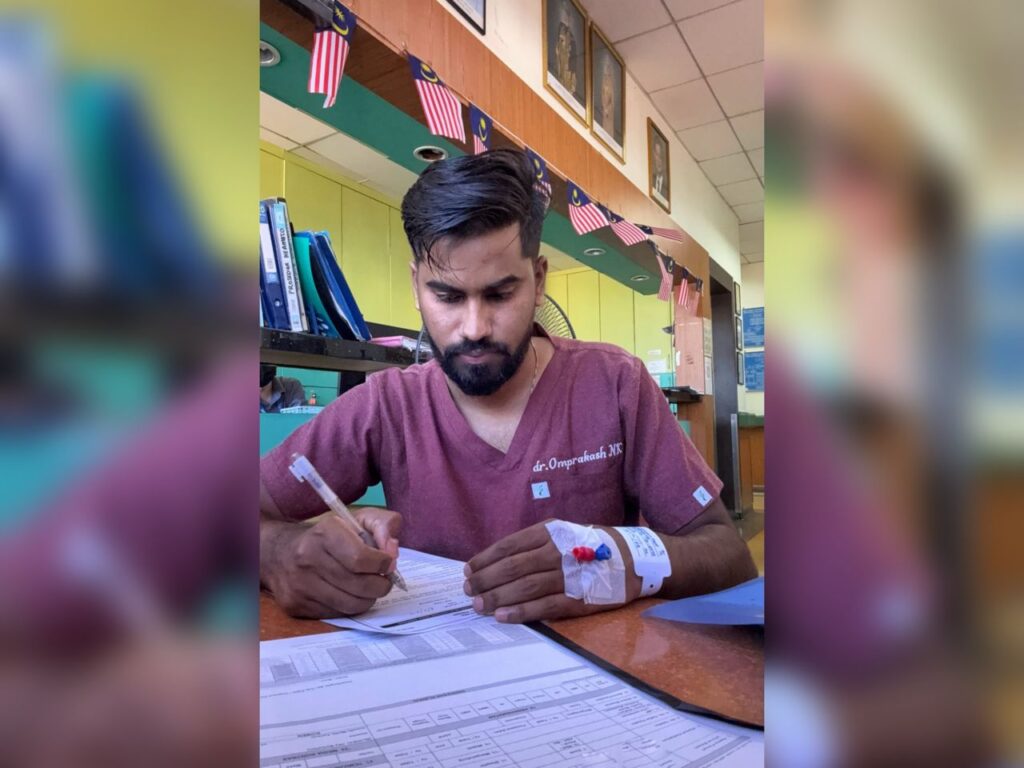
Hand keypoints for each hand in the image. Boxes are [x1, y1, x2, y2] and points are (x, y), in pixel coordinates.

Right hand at [260, 508, 400, 617]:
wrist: (280, 553)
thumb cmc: (328, 536)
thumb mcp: (358, 519)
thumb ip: (384, 525)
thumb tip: (392, 550)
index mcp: (324, 533)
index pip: (361, 559)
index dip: (382, 564)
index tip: (388, 563)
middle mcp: (307, 558)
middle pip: (360, 586)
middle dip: (380, 585)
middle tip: (382, 579)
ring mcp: (299, 584)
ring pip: (351, 605)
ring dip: (367, 598)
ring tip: (367, 587)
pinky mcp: (296, 605)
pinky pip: (336, 615)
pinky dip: (349, 607)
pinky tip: (347, 593)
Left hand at [463, 521, 638, 622]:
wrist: (632, 559)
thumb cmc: (589, 546)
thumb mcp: (561, 533)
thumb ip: (532, 545)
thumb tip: (495, 562)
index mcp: (550, 532)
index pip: (509, 545)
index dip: (485, 559)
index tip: (468, 570)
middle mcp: (557, 551)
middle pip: (512, 567)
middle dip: (485, 580)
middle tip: (468, 590)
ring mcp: (569, 575)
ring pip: (525, 587)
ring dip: (498, 597)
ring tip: (479, 605)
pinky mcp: (579, 599)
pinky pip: (545, 606)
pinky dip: (522, 612)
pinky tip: (503, 616)